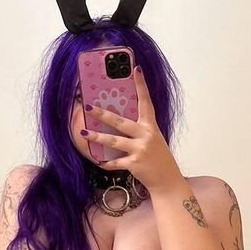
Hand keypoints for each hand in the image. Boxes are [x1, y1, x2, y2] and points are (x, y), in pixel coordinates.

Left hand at [80, 66, 181, 193]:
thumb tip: (118, 121)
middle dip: (103, 114)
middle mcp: (146, 135)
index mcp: (151, 126)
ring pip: (113, 141)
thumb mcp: (153, 139)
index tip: (135, 69)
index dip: (141, 85)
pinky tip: (99, 162)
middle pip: (120, 121)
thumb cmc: (158, 159)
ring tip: (83, 132)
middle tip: (88, 106)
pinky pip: (115, 162)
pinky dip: (106, 163)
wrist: (167, 180)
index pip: (146, 101)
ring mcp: (140, 150)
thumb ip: (140, 130)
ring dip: (96, 136)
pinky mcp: (134, 164)